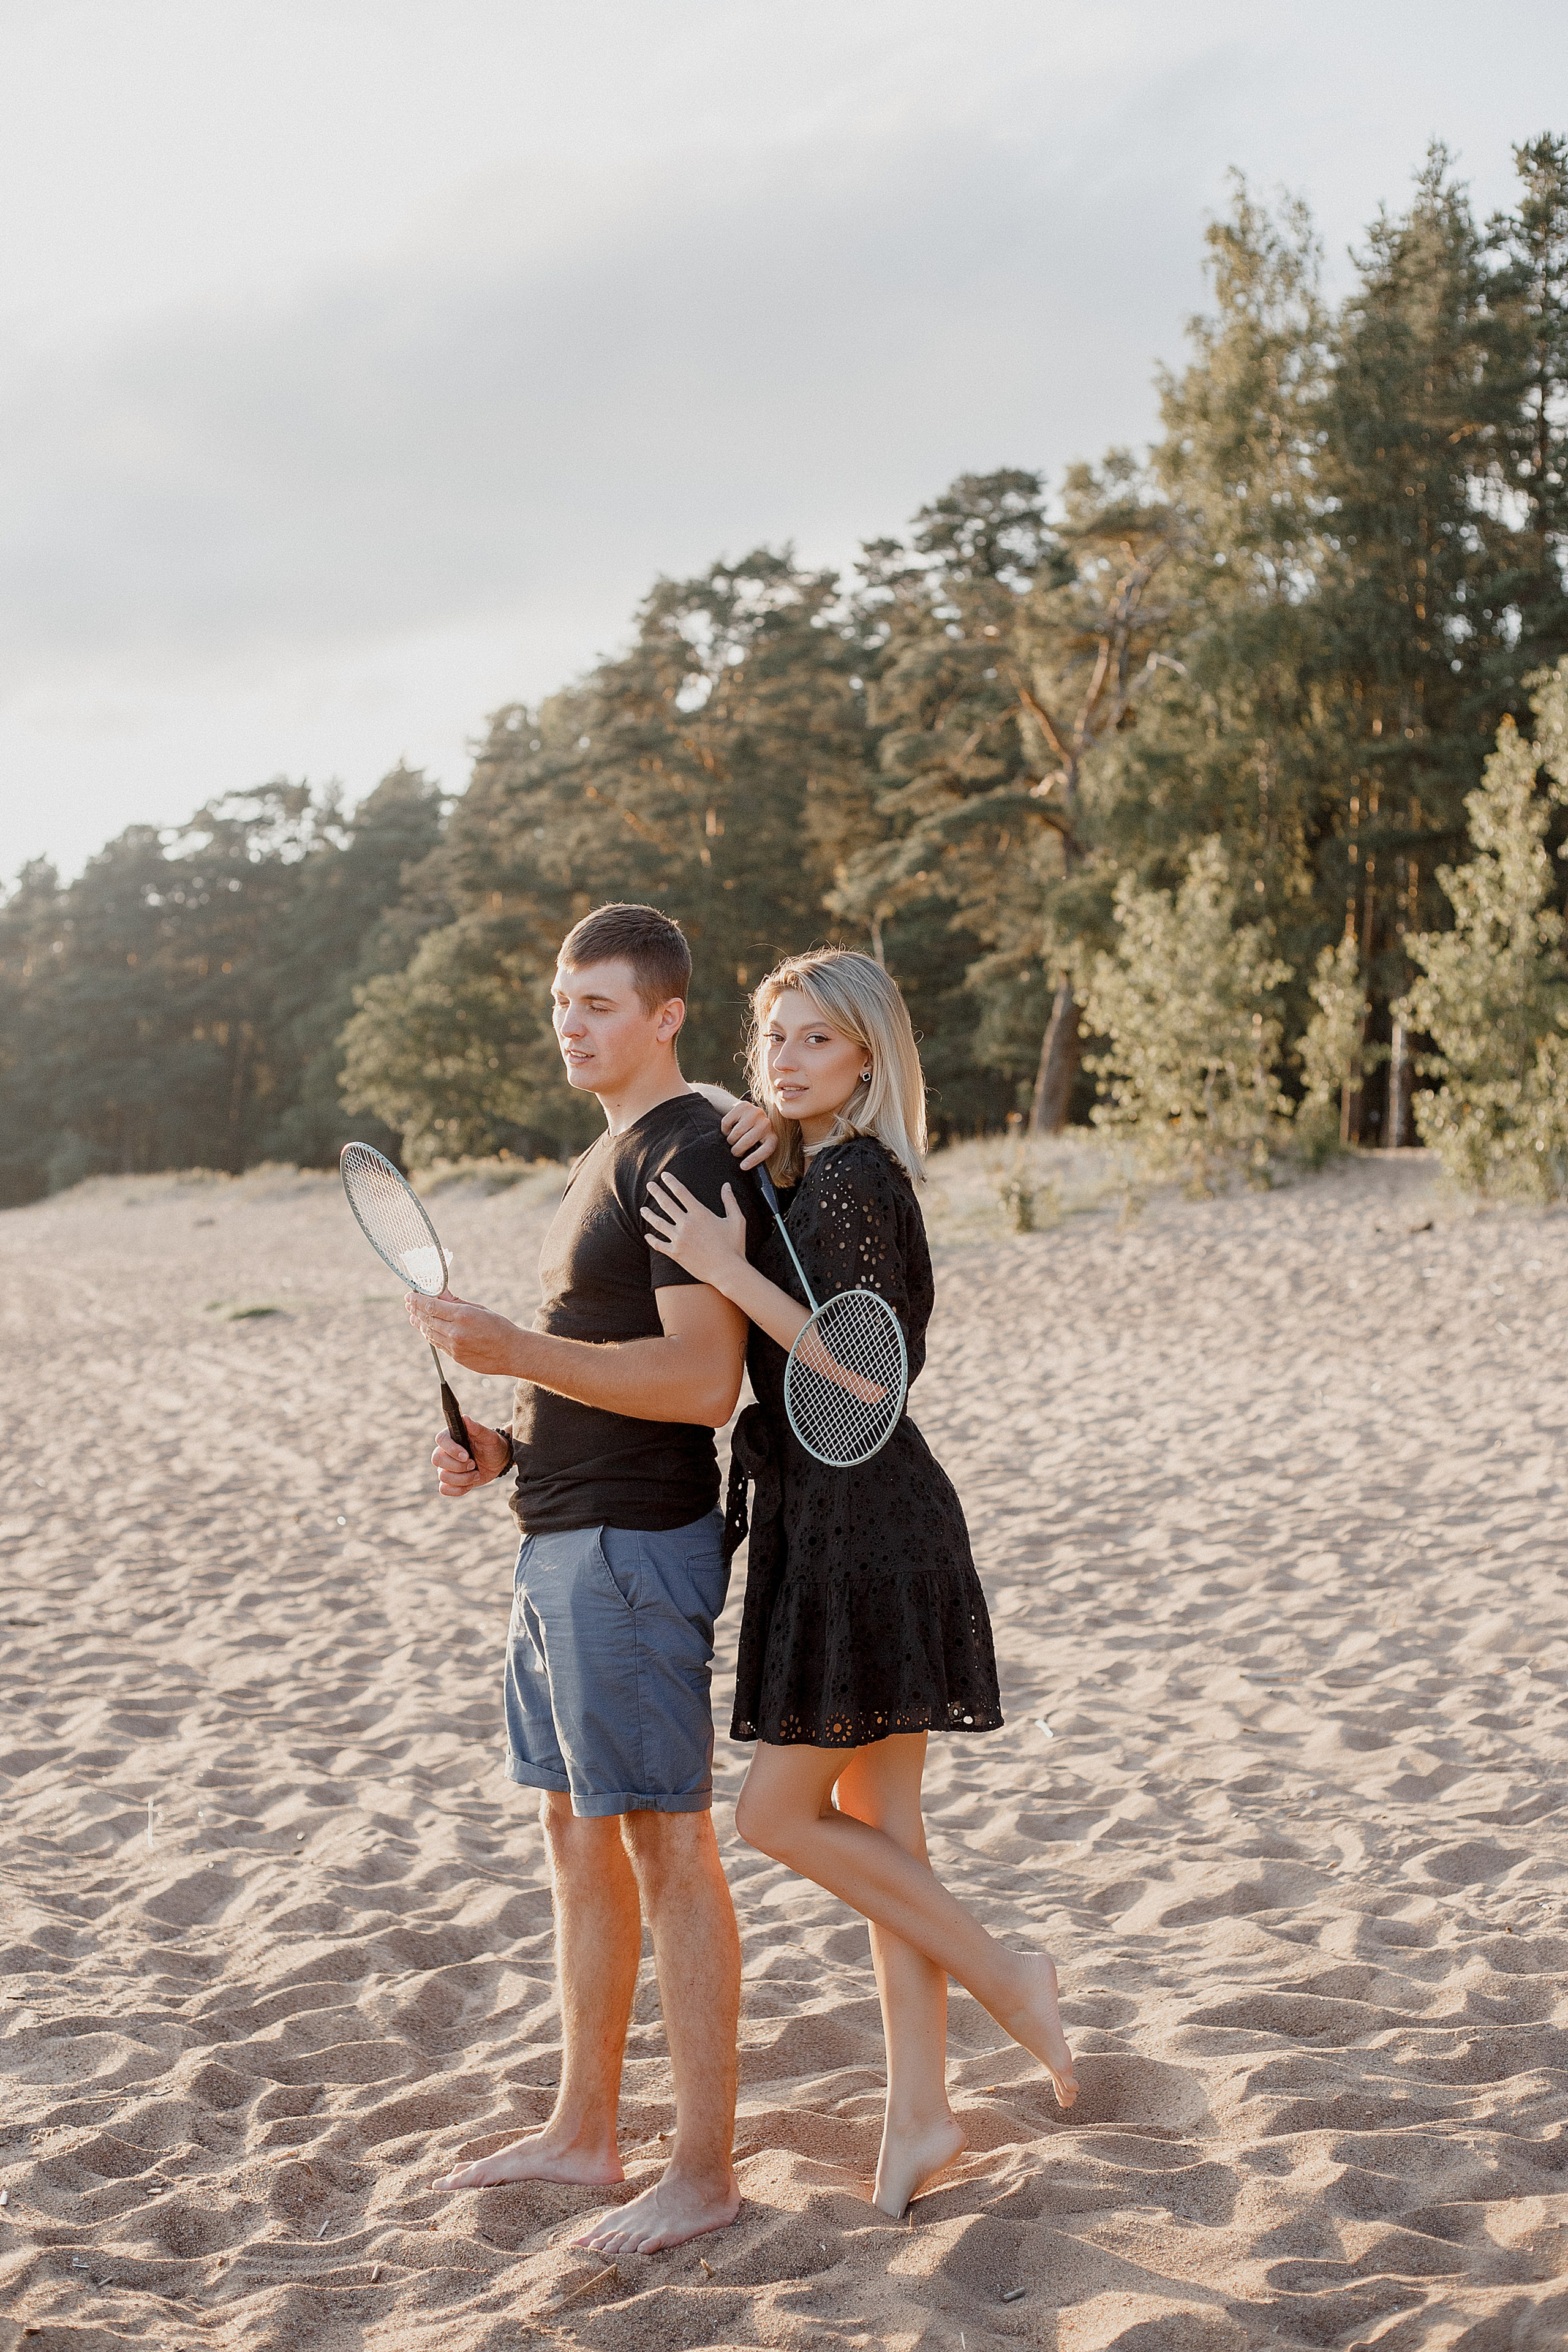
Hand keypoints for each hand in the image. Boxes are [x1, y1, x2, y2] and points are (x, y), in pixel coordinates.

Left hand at [406, 1291, 527, 1375]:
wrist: (512, 1353)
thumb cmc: (499, 1327)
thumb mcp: (478, 1309)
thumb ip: (456, 1302)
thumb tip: (440, 1292)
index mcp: (462, 1316)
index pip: (431, 1306)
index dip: (417, 1300)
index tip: (409, 1295)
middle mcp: (455, 1332)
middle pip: (427, 1319)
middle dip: (415, 1310)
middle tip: (408, 1304)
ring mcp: (454, 1347)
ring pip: (429, 1333)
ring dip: (420, 1324)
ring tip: (413, 1316)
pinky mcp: (455, 1357)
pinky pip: (438, 1344)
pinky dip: (430, 1335)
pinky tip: (426, 1330)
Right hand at [433, 1416, 510, 1496]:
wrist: (498, 1461)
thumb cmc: (493, 1445)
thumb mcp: (488, 1436)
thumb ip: (476, 1428)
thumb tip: (465, 1418)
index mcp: (452, 1436)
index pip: (440, 1440)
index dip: (451, 1450)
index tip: (466, 1455)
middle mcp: (445, 1451)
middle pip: (437, 1460)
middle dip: (458, 1466)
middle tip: (474, 1464)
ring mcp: (445, 1467)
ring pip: (443, 1476)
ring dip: (463, 1478)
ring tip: (476, 1474)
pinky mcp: (450, 1481)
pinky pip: (444, 1489)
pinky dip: (458, 1489)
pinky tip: (470, 1483)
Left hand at [642, 1175, 747, 1288]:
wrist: (727, 1271)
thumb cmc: (734, 1246)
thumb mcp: (736, 1220)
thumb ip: (730, 1201)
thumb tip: (726, 1186)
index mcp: (700, 1213)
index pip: (681, 1192)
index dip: (671, 1182)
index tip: (664, 1175)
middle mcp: (686, 1224)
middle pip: (666, 1204)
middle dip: (656, 1192)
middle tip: (649, 1185)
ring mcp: (679, 1239)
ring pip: (658, 1223)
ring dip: (649, 1214)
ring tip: (642, 1209)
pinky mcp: (676, 1253)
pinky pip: (659, 1244)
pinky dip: (651, 1239)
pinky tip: (647, 1235)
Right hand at [721, 1098, 777, 1170]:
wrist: (746, 1114)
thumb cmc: (750, 1136)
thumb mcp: (756, 1147)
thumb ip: (754, 1155)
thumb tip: (744, 1166)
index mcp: (772, 1138)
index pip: (765, 1150)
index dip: (753, 1159)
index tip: (743, 1166)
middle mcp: (766, 1124)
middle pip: (747, 1141)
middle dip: (737, 1150)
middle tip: (734, 1151)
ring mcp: (756, 1113)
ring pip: (736, 1132)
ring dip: (730, 1139)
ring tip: (732, 1139)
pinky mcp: (744, 1106)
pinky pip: (727, 1122)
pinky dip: (725, 1129)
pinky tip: (729, 1129)